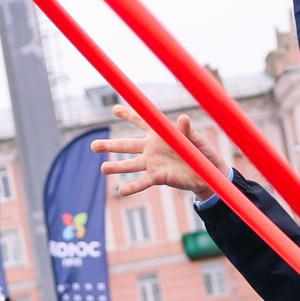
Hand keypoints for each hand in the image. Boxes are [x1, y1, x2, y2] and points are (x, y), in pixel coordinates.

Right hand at [93, 103, 220, 198]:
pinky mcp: (158, 177)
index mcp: (159, 134)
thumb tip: (183, 119)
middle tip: (93, 145)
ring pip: (131, 165)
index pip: (141, 121)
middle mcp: (151, 148)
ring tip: (103, 168)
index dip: (128, 114)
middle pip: (127, 145)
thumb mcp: (195, 138)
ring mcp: (153, 163)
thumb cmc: (200, 151)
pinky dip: (132, 187)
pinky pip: (143, 182)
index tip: (114, 109)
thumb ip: (186, 130)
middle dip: (110, 145)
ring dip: (117, 167)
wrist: (206, 172)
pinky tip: (121, 191)